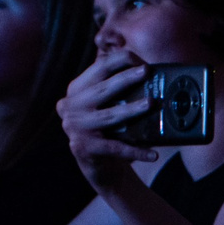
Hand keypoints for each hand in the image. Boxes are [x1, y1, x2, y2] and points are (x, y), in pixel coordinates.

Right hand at [57, 51, 158, 187]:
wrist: (98, 164)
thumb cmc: (107, 127)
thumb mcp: (106, 102)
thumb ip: (117, 82)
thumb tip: (145, 67)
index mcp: (76, 89)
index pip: (98, 68)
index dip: (119, 60)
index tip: (142, 62)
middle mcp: (70, 106)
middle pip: (102, 89)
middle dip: (126, 79)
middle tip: (146, 72)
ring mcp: (74, 128)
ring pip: (109, 116)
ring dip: (132, 109)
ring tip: (151, 104)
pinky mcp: (83, 148)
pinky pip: (115, 148)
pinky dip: (136, 150)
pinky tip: (153, 154)